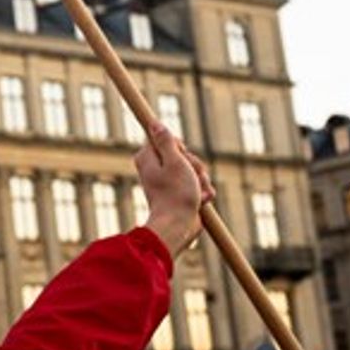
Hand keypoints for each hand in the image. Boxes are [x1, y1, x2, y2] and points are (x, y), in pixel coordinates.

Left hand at [134, 125, 213, 254]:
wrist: (179, 226)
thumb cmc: (175, 194)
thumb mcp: (174, 161)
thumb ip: (166, 141)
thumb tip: (154, 123)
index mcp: (148, 157)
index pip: (167, 139)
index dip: (180, 147)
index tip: (181, 156)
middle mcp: (156, 168)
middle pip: (183, 154)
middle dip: (194, 165)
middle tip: (193, 176)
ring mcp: (168, 181)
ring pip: (193, 169)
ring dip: (201, 179)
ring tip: (198, 192)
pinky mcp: (179, 192)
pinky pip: (196, 184)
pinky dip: (202, 191)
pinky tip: (202, 200)